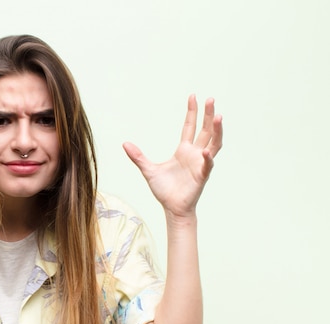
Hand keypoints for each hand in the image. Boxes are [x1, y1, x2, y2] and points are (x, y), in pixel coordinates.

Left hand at [123, 95, 222, 218]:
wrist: (172, 208)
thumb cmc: (164, 190)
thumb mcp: (148, 170)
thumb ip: (138, 157)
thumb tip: (124, 143)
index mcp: (184, 150)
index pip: (190, 127)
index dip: (192, 112)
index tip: (193, 97)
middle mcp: (195, 154)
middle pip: (205, 130)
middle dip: (208, 115)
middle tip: (211, 99)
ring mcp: (200, 164)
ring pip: (214, 144)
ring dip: (217, 131)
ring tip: (218, 117)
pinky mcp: (202, 176)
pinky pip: (207, 165)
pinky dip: (208, 159)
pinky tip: (207, 152)